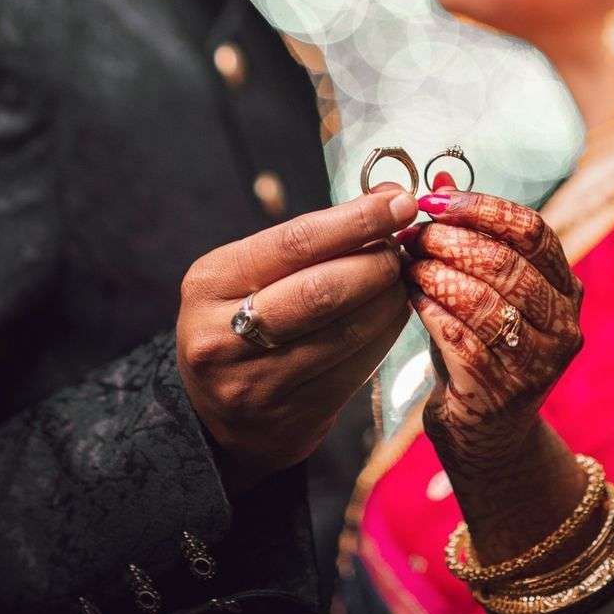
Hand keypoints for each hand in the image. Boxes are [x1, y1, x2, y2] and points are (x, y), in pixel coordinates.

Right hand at [177, 186, 417, 485]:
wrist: (216, 411)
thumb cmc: (240, 318)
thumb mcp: (250, 270)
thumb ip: (312, 237)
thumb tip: (387, 199)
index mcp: (211, 283)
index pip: (296, 241)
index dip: (357, 220)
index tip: (400, 202)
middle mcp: (224, 336)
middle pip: (323, 290)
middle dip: (377, 262)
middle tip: (401, 246)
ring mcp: (258, 382)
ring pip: (348, 331)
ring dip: (389, 296)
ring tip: (399, 276)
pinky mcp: (295, 415)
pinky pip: (359, 366)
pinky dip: (386, 331)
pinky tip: (391, 312)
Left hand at [400, 182, 582, 486]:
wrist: (486, 433)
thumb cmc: (479, 347)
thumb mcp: (480, 287)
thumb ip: (466, 237)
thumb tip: (438, 179)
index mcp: (564, 287)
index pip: (532, 230)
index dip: (482, 208)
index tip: (434, 201)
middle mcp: (563, 323)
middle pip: (507, 264)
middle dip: (452, 242)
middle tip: (412, 236)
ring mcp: (539, 363)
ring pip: (487, 303)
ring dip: (439, 276)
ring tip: (407, 265)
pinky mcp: (505, 394)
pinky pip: (464, 342)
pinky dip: (433, 314)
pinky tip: (411, 300)